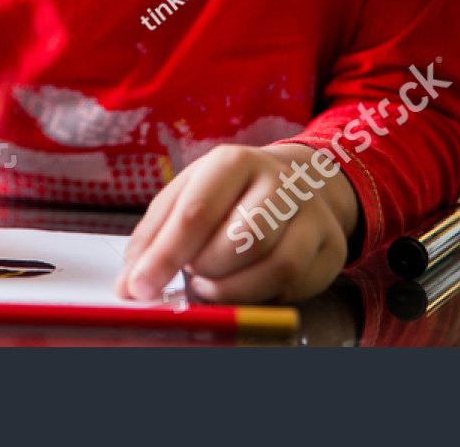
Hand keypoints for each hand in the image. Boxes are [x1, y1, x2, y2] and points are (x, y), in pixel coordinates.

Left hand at [114, 144, 356, 304]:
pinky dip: (264, 297)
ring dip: (235, 290)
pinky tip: (247, 285)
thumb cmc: (229, 194)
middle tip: (194, 273)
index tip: (140, 289)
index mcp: (232, 161)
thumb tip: (128, 288)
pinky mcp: (331, 246)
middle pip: (242, 239)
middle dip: (208, 269)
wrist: (297, 181)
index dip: (164, 256)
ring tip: (213, 284)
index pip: (196, 212)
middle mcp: (278, 181)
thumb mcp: (186, 197)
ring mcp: (312, 213)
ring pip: (276, 266)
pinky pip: (298, 286)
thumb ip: (153, 239)